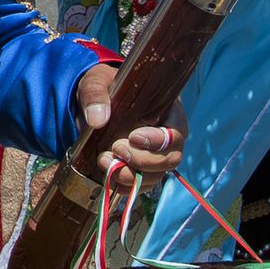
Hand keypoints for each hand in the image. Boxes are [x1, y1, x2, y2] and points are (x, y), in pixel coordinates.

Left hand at [75, 64, 186, 187]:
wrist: (91, 104)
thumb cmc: (102, 87)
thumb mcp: (96, 81)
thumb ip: (96, 94)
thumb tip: (97, 119)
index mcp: (165, 111)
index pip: (177, 131)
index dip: (160, 139)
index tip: (133, 137)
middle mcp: (165, 137)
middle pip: (171, 158)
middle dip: (143, 159)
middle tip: (116, 148)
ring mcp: (154, 155)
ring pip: (157, 176)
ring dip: (132, 175)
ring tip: (104, 161)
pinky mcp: (140, 169)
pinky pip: (141, 186)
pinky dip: (125, 186)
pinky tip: (108, 178)